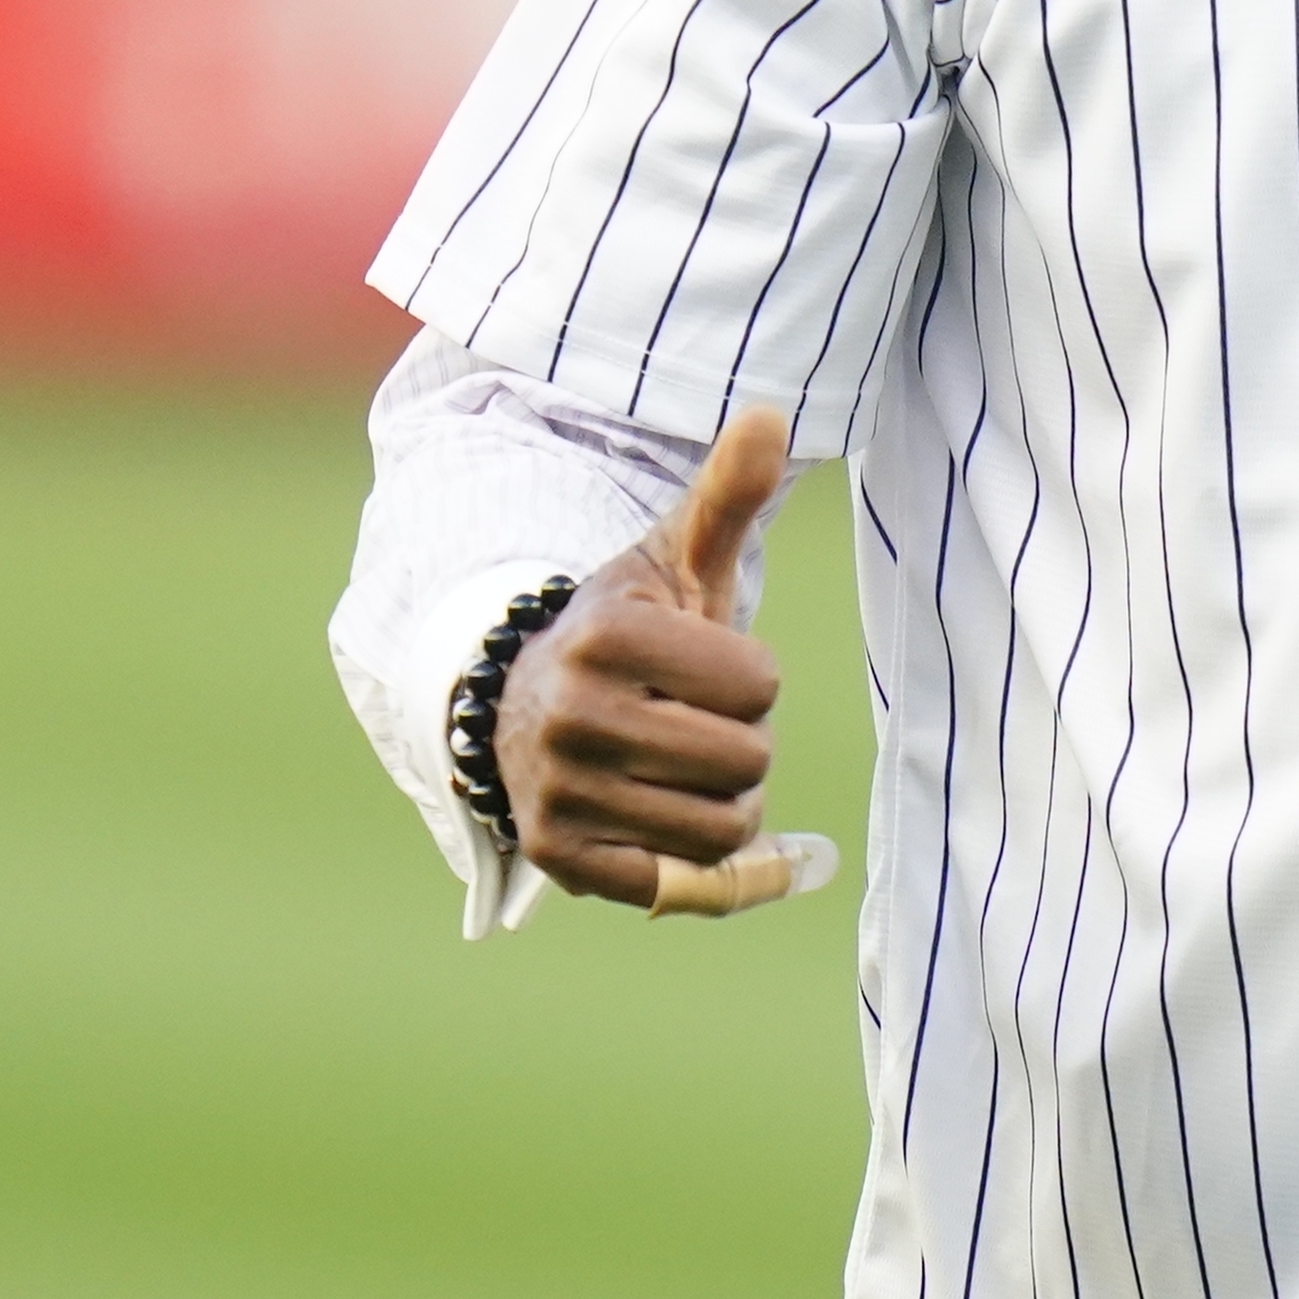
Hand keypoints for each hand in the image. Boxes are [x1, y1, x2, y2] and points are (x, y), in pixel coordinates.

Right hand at [497, 409, 828, 915]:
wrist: (525, 700)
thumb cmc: (628, 628)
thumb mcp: (674, 559)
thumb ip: (727, 497)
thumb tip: (773, 415)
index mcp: (606, 633)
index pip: (758, 686)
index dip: (751, 679)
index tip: (703, 665)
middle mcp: (569, 715)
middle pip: (745, 761)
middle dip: (743, 744)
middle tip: (694, 721)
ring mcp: (556, 792)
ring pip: (722, 827)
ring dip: (726, 801)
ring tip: (680, 765)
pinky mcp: (558, 859)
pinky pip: (684, 884)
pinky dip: (711, 866)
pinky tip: (691, 826)